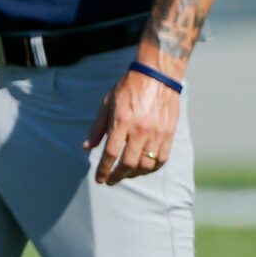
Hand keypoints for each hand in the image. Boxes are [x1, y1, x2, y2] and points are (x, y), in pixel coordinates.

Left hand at [85, 62, 179, 185]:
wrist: (157, 75)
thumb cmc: (128, 88)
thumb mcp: (107, 104)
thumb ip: (97, 128)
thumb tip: (86, 148)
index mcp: (121, 121)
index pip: (111, 153)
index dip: (103, 170)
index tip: (99, 179)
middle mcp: (140, 130)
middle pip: (128, 164)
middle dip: (117, 176)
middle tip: (110, 181)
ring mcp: (156, 133)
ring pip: (146, 165)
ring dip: (134, 175)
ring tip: (125, 175)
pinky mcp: (169, 133)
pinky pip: (161, 159)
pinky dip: (151, 168)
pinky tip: (143, 169)